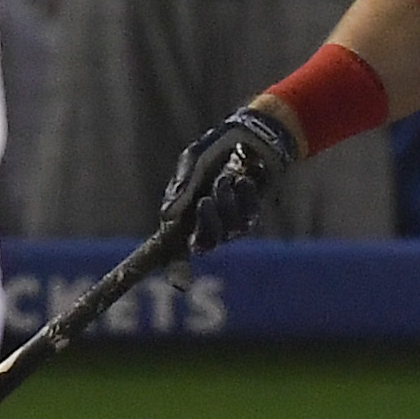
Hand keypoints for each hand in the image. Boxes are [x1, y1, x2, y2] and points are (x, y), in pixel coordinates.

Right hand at [161, 104, 300, 253]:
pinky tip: (242, 179)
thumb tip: (167, 217)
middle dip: (206, 223)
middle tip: (205, 200)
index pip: (176, 249)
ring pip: (227, 231)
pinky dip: (244, 197)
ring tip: (225, 178)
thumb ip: (182, 188)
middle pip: (204, 244)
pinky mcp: (252, 215)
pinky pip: (248, 217)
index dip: (176, 267)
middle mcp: (206, 224)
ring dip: (225, 204)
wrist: (248, 136)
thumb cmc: (214, 149)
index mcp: (183, 215)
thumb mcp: (192, 162)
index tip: (180, 282)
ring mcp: (230, 222)